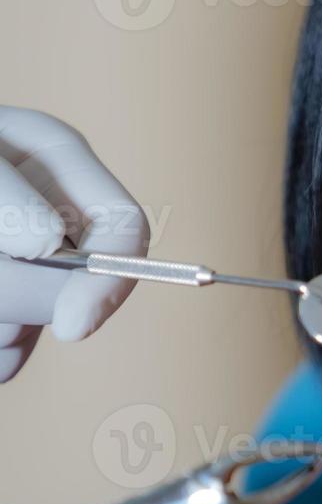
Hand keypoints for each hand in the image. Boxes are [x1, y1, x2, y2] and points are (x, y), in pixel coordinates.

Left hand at [0, 107, 148, 380]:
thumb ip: (8, 201)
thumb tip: (49, 246)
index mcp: (56, 159)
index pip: (126, 231)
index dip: (111, 280)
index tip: (73, 327)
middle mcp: (45, 207)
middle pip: (76, 286)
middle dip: (31, 304)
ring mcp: (20, 250)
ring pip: (34, 319)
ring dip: (4, 328)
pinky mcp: (3, 290)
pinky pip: (9, 343)